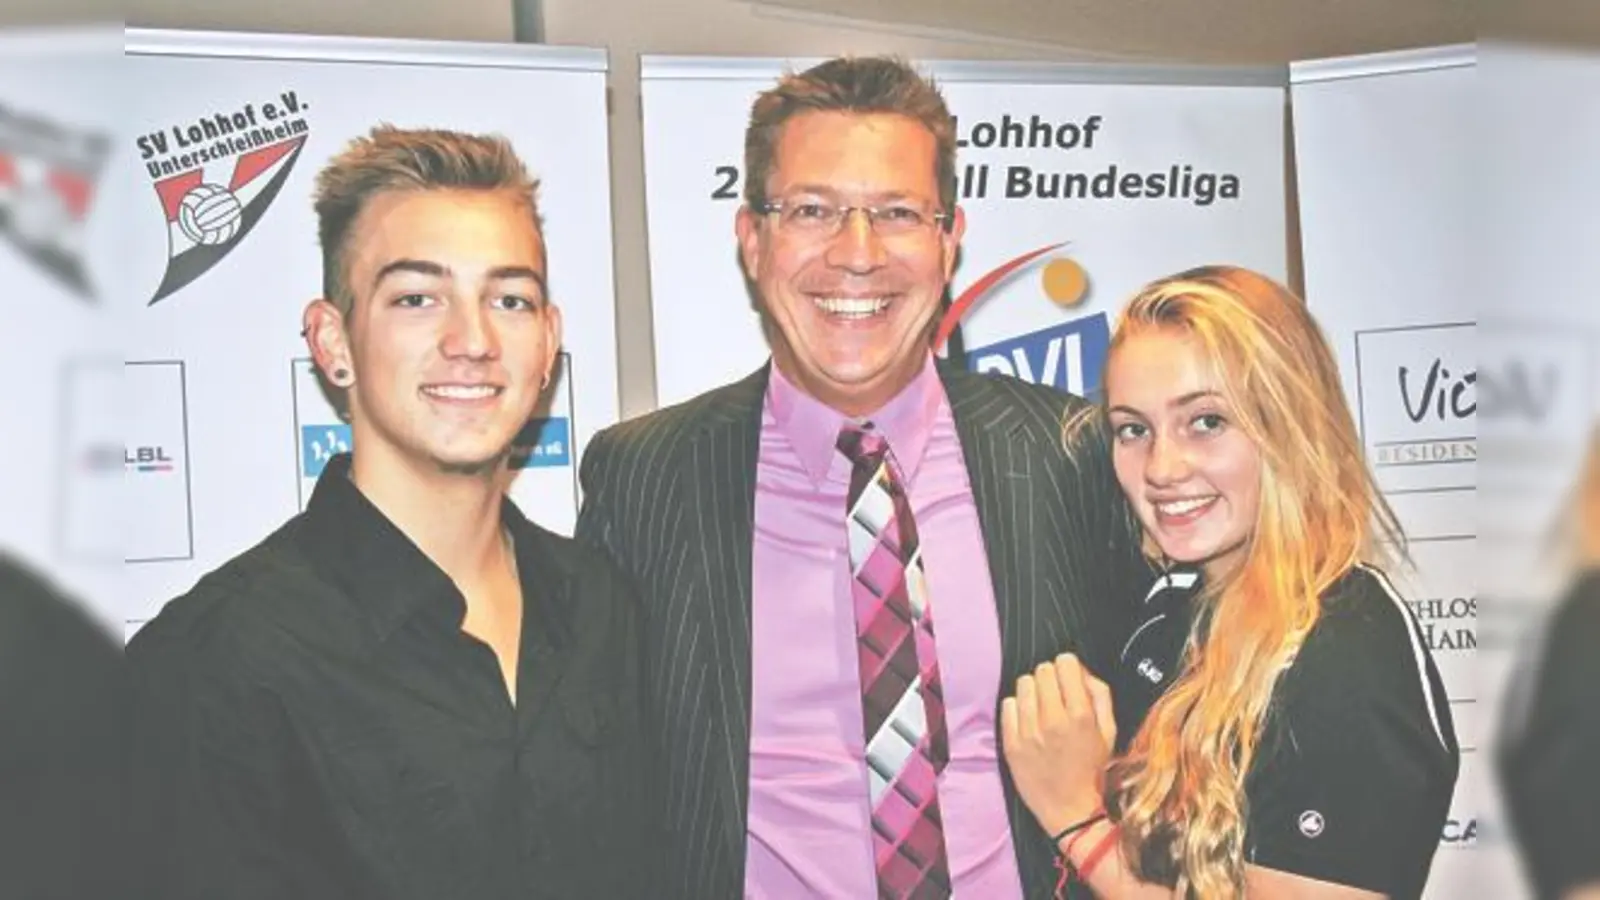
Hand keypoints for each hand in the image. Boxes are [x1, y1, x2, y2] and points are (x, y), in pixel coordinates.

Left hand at [1000, 653, 1116, 837]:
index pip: (1065, 663)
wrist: (1070, 810)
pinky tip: (1028, 721)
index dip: (1068, 667)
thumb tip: (1082, 670)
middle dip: (1051, 677)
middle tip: (1055, 694)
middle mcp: (1053, 721)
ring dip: (1034, 691)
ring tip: (1041, 708)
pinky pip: (1007, 704)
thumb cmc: (1091, 771)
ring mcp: (1029, 732)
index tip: (1068, 676)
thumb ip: (1099, 695)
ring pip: (1023, 684)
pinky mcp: (1011, 743)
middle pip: (1042, 670)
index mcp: (1081, 716)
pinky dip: (1018, 708)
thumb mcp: (1109, 732)